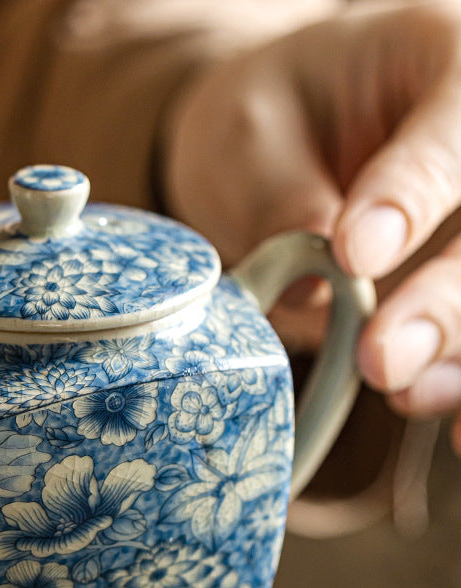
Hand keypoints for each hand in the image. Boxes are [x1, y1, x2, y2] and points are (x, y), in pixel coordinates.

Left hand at [163, 0, 460, 452]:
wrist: (274, 147)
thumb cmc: (264, 123)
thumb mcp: (248, 133)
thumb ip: (283, 196)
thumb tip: (325, 288)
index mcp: (445, 58)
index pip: (458, 122)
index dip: (415, 192)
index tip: (354, 254)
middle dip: (452, 302)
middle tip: (385, 361)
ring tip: (409, 395)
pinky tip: (456, 427)